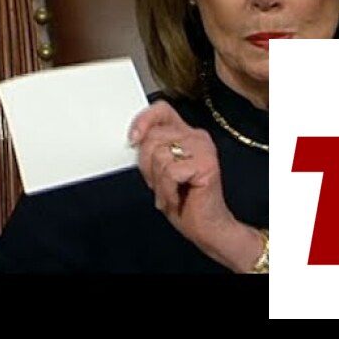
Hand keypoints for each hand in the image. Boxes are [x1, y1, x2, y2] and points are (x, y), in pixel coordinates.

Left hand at [129, 100, 262, 271]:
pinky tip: (175, 198)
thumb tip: (133, 138)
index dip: (144, 120)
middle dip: (147, 165)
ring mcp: (203, 148)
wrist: (206, 228)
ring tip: (169, 192)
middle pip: (154, 136)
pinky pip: (170, 172)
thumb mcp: (159, 170)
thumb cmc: (183, 201)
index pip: (162, 110)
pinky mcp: (206, 163)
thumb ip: (150, 150)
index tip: (132, 139)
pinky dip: (167, 190)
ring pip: (160, 155)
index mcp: (185, 134)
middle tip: (158, 183)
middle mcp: (196, 136)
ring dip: (158, 182)